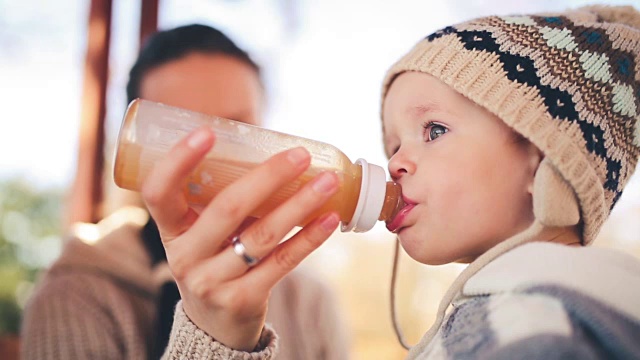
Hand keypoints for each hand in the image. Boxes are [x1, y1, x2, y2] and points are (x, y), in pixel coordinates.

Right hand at [141, 127, 339, 350]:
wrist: (214, 323)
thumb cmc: (212, 258)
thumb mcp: (200, 232)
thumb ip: (219, 199)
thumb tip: (271, 148)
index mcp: (170, 230)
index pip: (158, 192)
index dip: (178, 161)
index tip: (206, 131)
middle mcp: (185, 257)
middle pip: (227, 209)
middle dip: (267, 177)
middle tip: (299, 154)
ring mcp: (213, 282)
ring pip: (263, 235)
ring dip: (300, 203)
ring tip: (328, 181)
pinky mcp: (243, 300)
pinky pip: (282, 263)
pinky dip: (308, 238)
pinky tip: (328, 218)